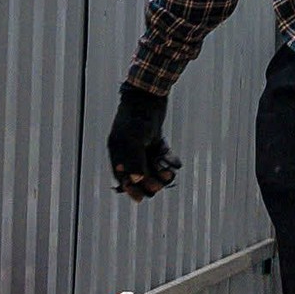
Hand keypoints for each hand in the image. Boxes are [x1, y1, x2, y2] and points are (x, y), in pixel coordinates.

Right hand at [107, 85, 181, 200]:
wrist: (150, 94)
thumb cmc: (138, 117)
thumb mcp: (133, 140)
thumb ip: (134, 161)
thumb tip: (136, 181)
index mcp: (118, 152)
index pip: (122, 178)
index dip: (130, 190)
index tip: (140, 199)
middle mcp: (128, 150)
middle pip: (139, 175)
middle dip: (150, 182)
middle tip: (161, 183)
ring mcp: (142, 144)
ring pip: (151, 166)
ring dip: (161, 172)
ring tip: (170, 173)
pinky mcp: (154, 139)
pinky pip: (161, 155)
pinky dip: (168, 160)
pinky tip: (175, 163)